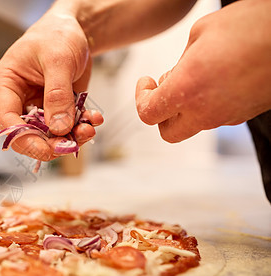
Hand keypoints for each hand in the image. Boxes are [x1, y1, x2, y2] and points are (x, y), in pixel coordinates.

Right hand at [0, 12, 102, 160]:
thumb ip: (58, 94)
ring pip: (48, 135)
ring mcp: (38, 106)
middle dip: (50, 143)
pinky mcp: (55, 108)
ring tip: (89, 128)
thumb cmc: (58, 34)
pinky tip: (93, 119)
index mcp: (6, 84)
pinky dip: (80, 127)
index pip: (6, 120)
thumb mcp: (59, 60)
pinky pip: (65, 126)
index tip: (47, 148)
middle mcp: (18, 99)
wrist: (76, 29)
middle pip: (27, 134)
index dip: (24, 139)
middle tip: (73, 144)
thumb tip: (59, 128)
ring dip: (70, 137)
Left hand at [135, 0, 270, 142]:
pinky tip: (215, 79)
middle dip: (161, 115)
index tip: (146, 81)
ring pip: (194, 124)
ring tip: (195, 75)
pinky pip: (215, 116)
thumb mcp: (201, 32)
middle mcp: (204, 111)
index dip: (141, 97)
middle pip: (168, 133)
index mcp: (186, 90)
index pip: (148, 114)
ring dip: (185, 106)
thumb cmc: (250, 27)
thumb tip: (177, 74)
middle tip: (165, 88)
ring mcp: (226, 117)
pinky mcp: (244, 115)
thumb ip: (181, 60)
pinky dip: (206, 104)